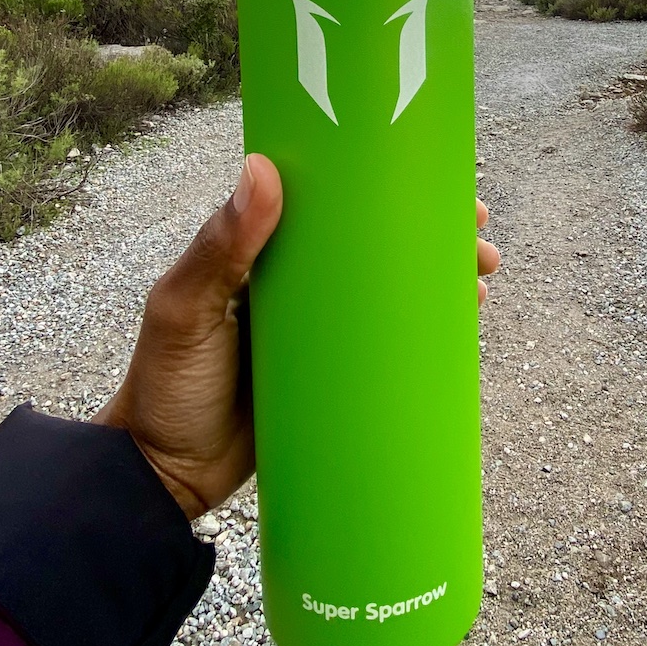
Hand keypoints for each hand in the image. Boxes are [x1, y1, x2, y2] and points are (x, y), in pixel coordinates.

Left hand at [98, 155, 502, 517]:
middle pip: (373, 244)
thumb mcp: (186, 310)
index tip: (432, 178)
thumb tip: (263, 167)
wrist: (163, 478)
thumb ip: (221, 247)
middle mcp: (294, 285)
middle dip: (431, 233)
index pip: (328, 203)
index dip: (381, 186)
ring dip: (438, 279)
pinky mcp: (333, 379)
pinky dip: (425, 333)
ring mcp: (317, 334)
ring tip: (482, 278)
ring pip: (389, 292)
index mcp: (259, 254)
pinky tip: (462, 328)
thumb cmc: (164, 385)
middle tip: (479, 234)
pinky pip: (386, 347)